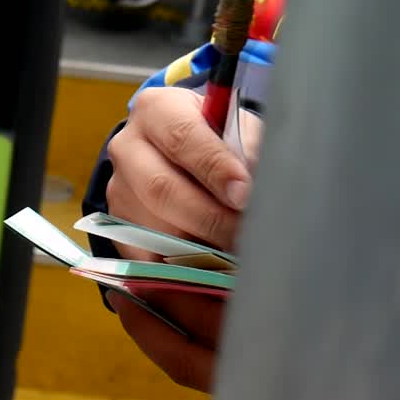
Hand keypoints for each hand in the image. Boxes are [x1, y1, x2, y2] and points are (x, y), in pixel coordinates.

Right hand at [104, 87, 262, 391]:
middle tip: (251, 241)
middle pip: (162, 191)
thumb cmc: (225, 144)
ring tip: (241, 268)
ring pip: (152, 232)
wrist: (183, 156)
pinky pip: (145, 264)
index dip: (215, 167)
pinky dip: (181, 278)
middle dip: (211, 220)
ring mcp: (117, 196)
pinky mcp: (118, 236)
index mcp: (156, 112)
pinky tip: (214, 287)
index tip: (247, 194)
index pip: (183, 138)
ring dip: (198, 254)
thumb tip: (282, 189)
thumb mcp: (242, 135)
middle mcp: (127, 151)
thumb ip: (255, 154)